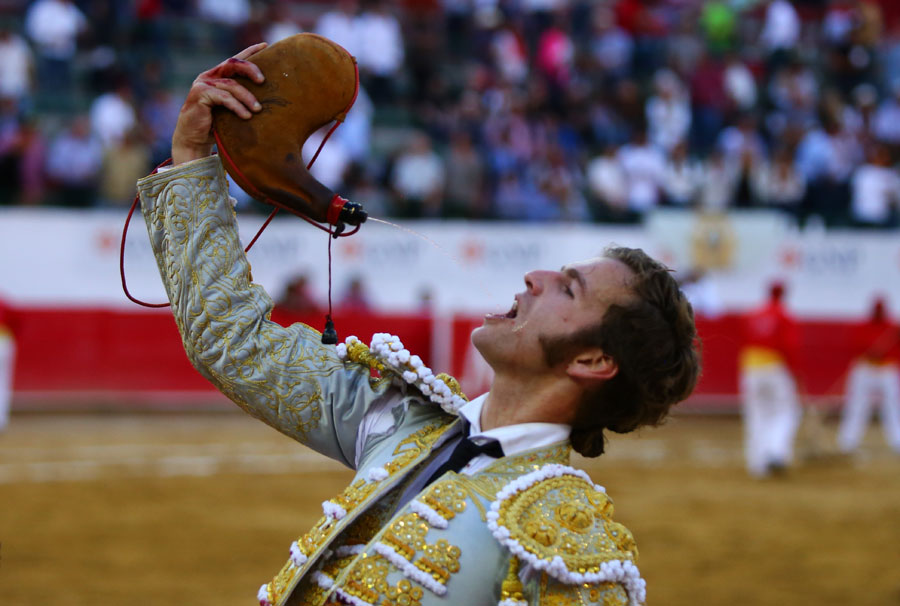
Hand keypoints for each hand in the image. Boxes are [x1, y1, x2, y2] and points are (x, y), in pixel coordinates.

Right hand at [171, 43, 266, 165]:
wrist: (193, 138)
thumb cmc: (214, 124)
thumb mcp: (230, 108)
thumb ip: (240, 98)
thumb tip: (266, 98)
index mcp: (217, 76)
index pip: (235, 59)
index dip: (250, 51)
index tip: (265, 45)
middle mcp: (209, 76)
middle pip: (233, 64)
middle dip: (250, 69)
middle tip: (263, 80)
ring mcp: (203, 84)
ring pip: (231, 85)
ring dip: (247, 97)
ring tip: (258, 109)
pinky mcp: (200, 95)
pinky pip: (224, 98)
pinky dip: (237, 106)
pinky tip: (246, 116)